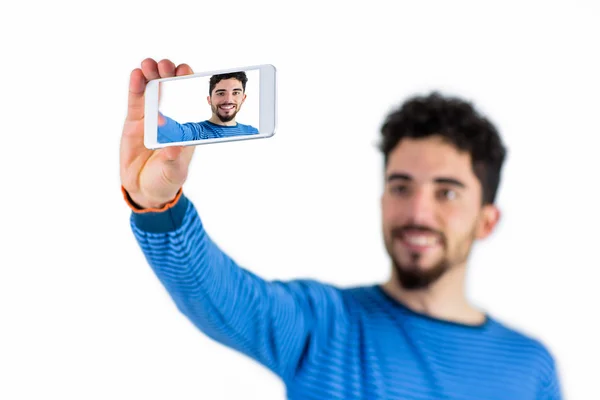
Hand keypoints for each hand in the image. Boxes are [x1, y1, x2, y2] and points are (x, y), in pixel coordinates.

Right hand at [120, 58, 194, 208]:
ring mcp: (151, 117)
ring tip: (149, 65)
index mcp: (185, 126)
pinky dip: (135, 87)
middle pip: (170, 89)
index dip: (188, 83)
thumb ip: (173, 160)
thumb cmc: (165, 179)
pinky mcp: (134, 121)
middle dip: (169, 74)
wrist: (144, 189)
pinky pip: (135, 101)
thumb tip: (174, 147)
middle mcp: (170, 117)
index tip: (187, 72)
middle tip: (167, 66)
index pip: (189, 99)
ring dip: (151, 75)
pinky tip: (136, 74)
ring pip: (152, 90)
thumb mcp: (173, 172)